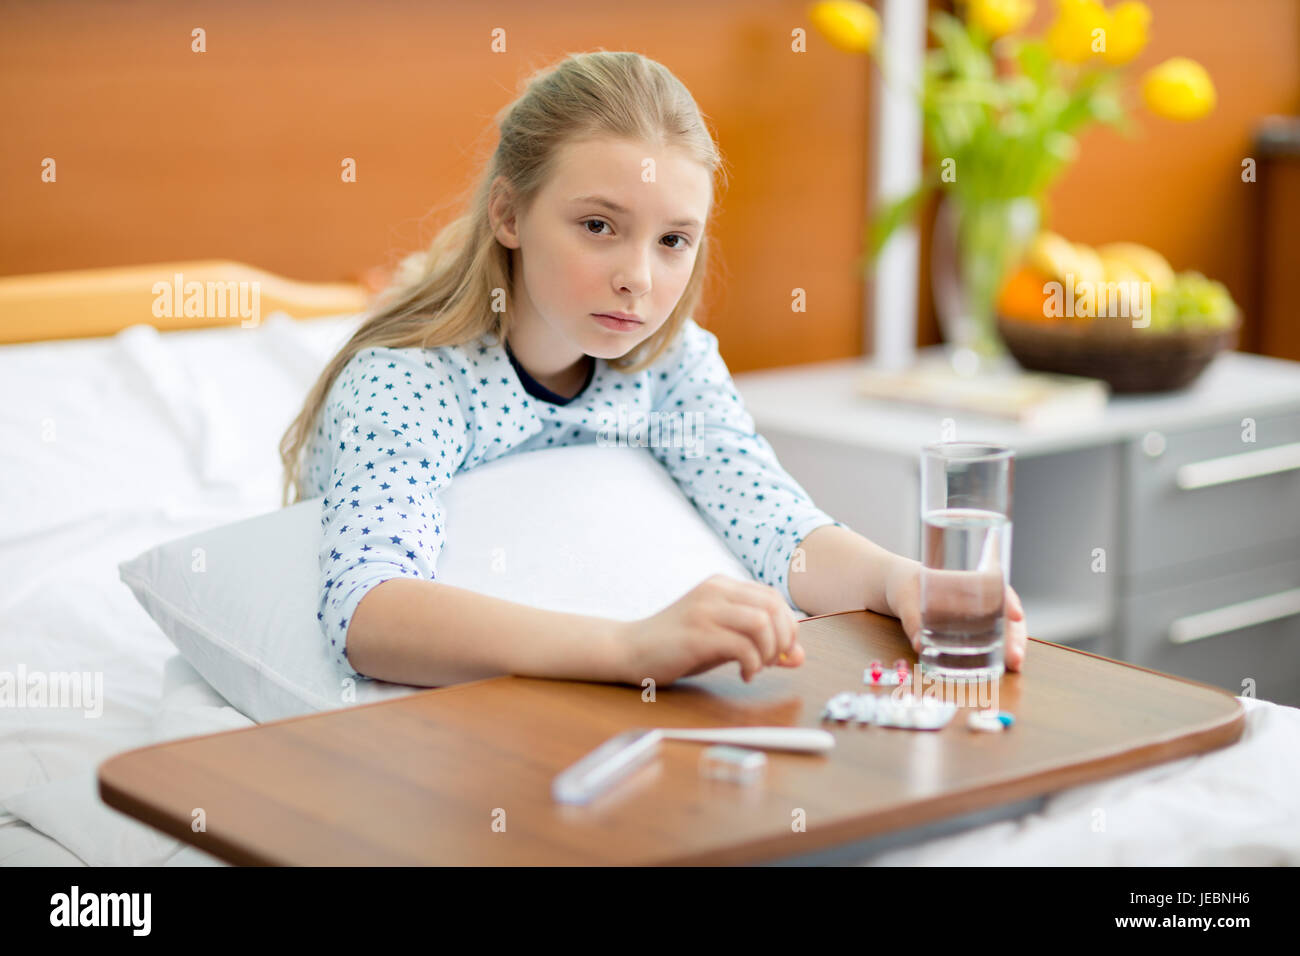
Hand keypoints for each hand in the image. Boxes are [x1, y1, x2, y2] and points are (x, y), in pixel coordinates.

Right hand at [618, 575, 804, 685]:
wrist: (629, 649)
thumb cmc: (677, 646)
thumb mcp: (723, 642)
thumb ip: (760, 645)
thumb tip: (798, 656)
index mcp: (722, 586)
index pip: (773, 597)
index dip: (788, 625)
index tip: (782, 651)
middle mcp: (715, 592)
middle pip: (773, 606)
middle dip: (784, 638)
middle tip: (773, 661)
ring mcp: (705, 611)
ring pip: (761, 623)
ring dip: (769, 650)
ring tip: (757, 667)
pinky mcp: (696, 634)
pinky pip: (742, 646)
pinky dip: (753, 664)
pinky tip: (744, 675)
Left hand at [885, 559, 1027, 671]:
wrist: (894, 587)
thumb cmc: (904, 583)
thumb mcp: (906, 597)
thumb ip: (912, 620)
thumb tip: (919, 645)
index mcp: (968, 578)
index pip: (997, 586)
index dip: (1010, 601)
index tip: (1016, 615)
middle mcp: (978, 596)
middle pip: (1006, 613)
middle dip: (1015, 636)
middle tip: (1016, 658)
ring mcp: (975, 614)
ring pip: (1002, 629)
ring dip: (1011, 647)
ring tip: (1014, 666)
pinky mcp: (967, 629)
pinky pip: (987, 639)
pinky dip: (996, 652)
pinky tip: (1002, 667)